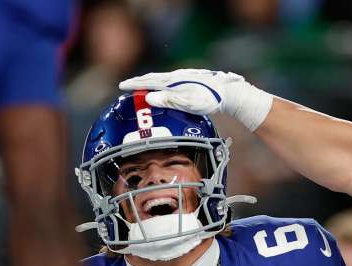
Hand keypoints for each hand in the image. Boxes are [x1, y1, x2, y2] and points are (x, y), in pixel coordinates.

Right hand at [118, 69, 272, 130]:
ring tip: (143, 86)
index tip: (121, 86)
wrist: (229, 93)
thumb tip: (148, 97)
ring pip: (163, 78)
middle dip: (140, 82)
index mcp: (173, 81)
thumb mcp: (187, 103)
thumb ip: (168, 100)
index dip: (134, 84)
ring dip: (151, 82)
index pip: (148, 82)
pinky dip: (162, 84)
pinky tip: (166, 88)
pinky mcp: (192, 80)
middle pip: (154, 78)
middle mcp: (177, 76)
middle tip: (128, 86)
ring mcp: (185, 77)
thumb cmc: (209, 100)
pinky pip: (171, 81)